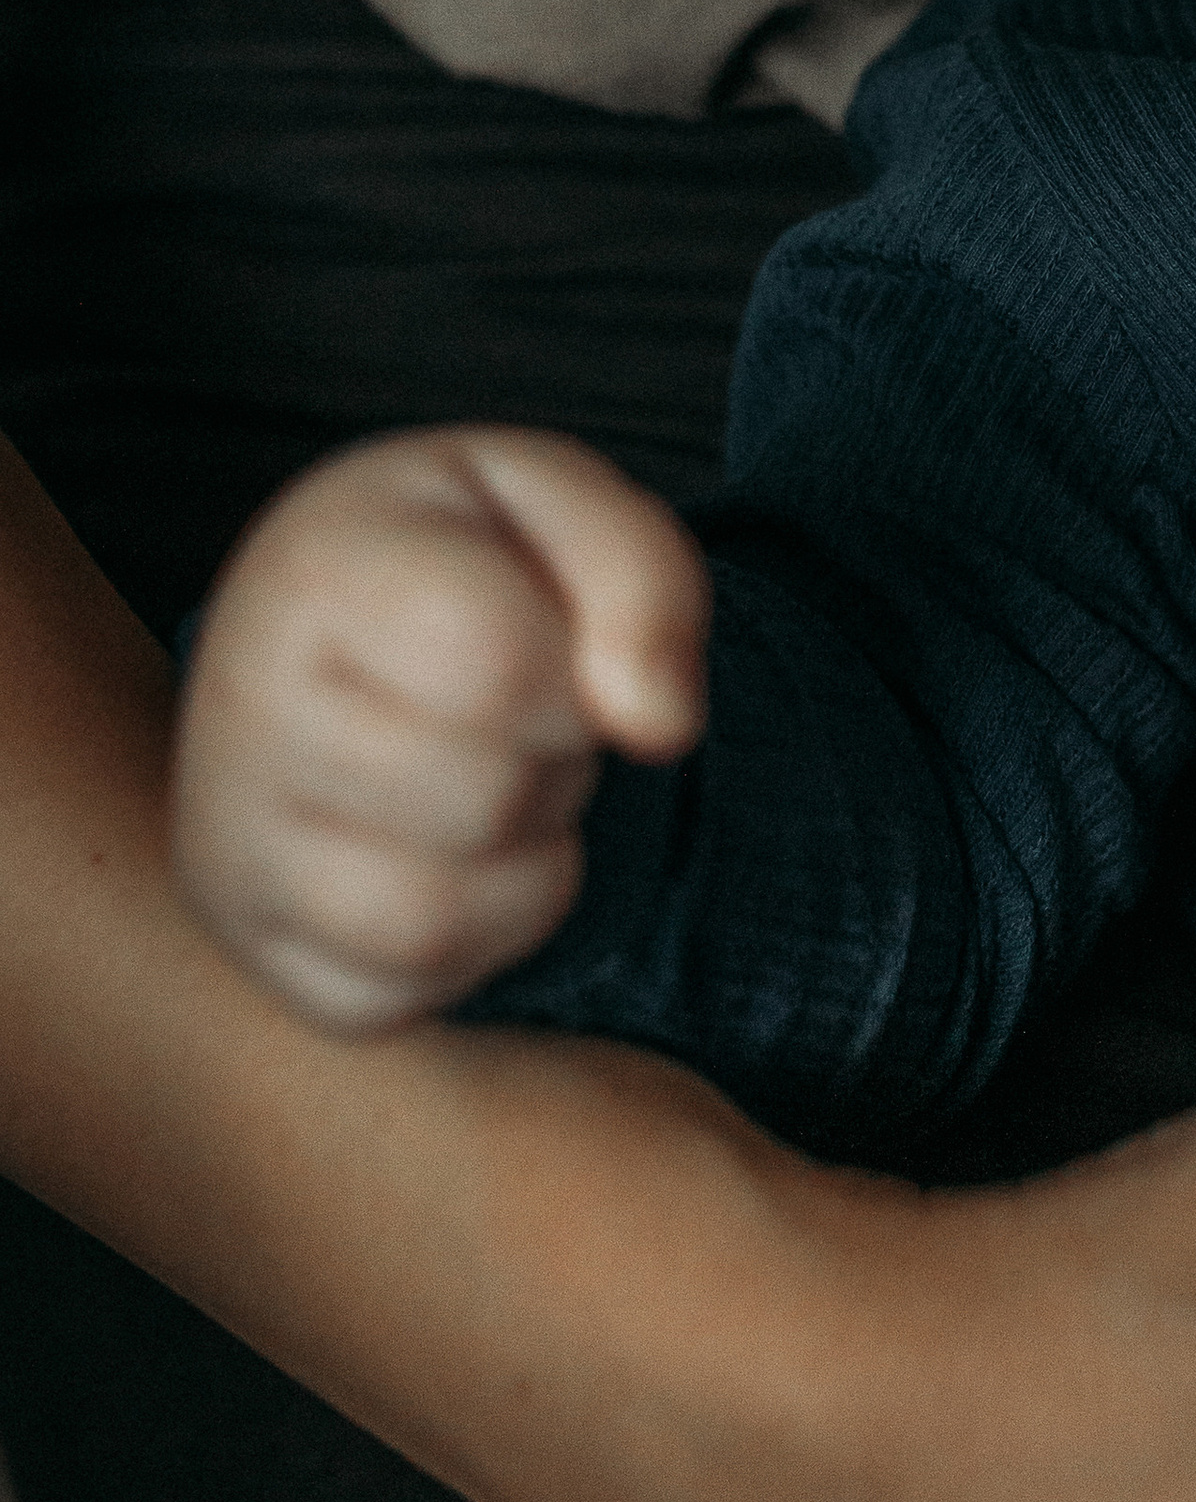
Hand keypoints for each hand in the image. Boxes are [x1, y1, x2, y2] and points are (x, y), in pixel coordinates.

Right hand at [171, 429, 705, 1029]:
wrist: (330, 621)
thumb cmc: (467, 561)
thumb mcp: (566, 508)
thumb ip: (643, 580)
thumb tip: (660, 727)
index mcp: (320, 566)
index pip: (498, 665)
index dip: (573, 669)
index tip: (548, 638)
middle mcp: (241, 706)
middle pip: (482, 799)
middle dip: (551, 762)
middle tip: (516, 713)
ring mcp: (229, 836)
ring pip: (430, 922)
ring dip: (520, 861)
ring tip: (494, 777)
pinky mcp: (253, 939)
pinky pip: (395, 993)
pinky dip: (470, 942)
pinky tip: (455, 850)